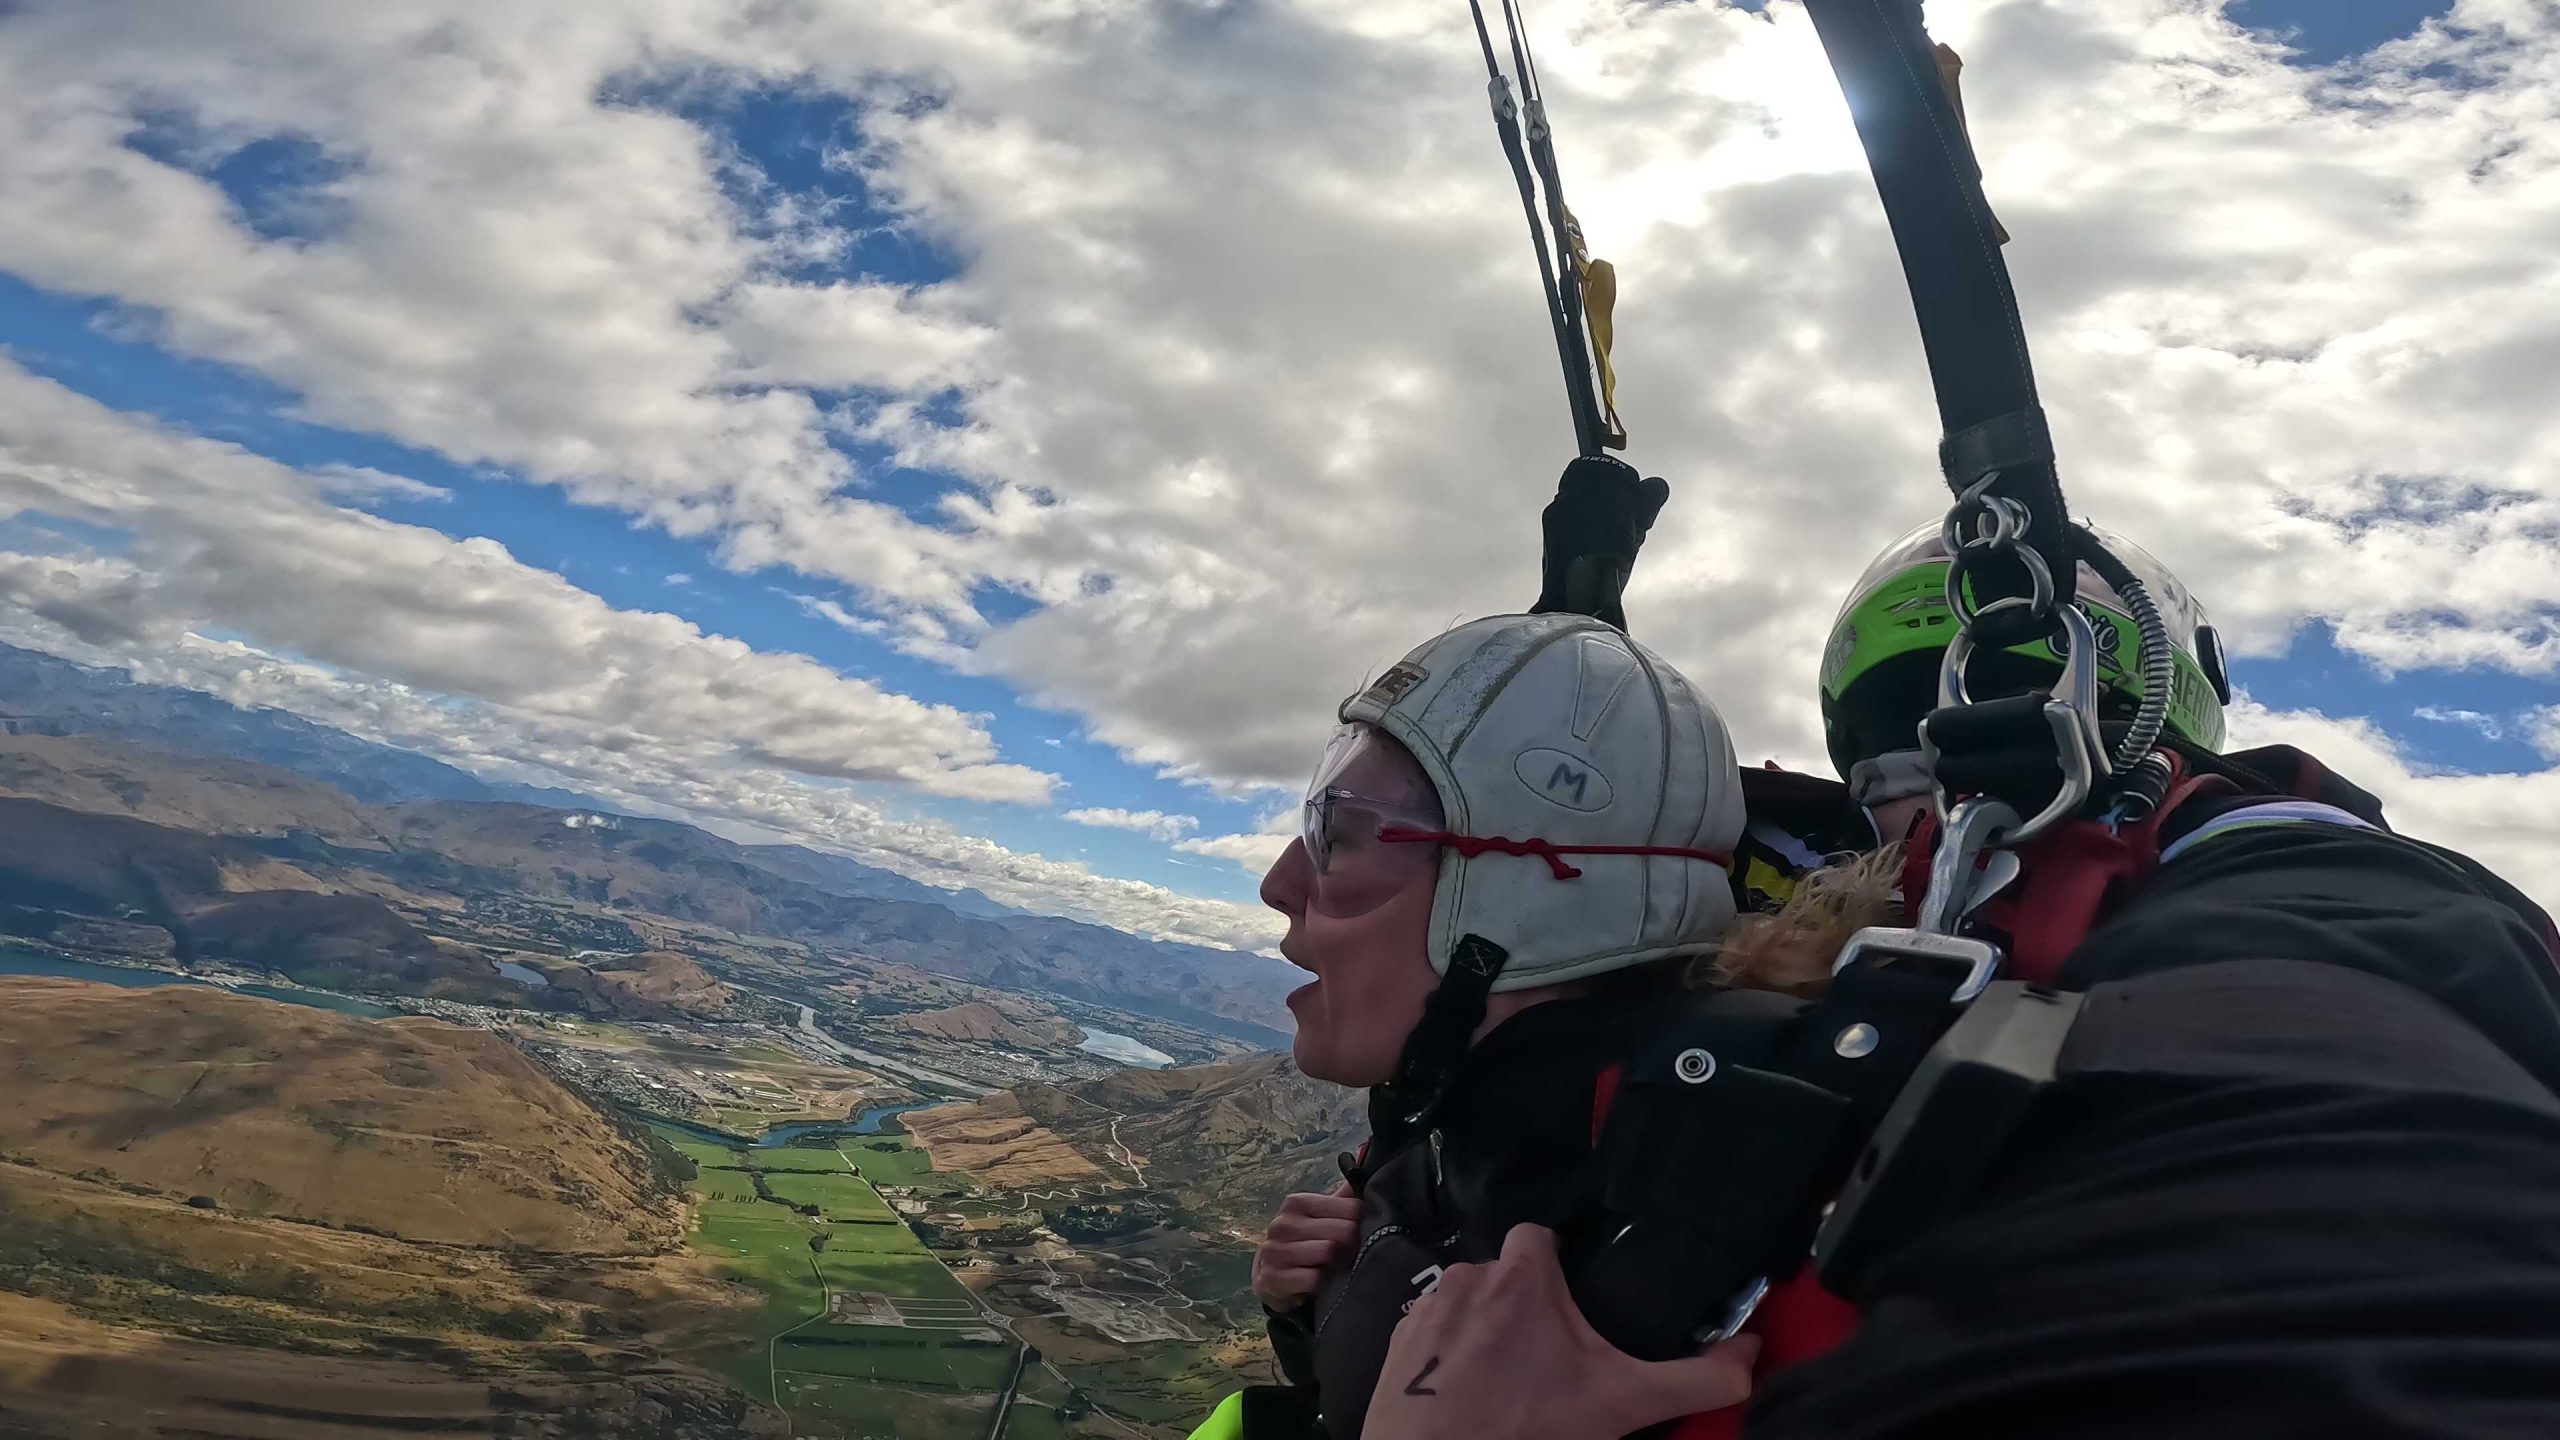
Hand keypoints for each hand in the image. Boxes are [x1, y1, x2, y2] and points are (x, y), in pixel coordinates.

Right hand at [1252, 1180, 1360, 1310]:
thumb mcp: (1320, 1217)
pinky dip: (1323, 1283)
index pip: (1350, 1208)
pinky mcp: (1273, 1278)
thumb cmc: (1304, 1242)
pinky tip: (1322, 1283)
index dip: (1363, 1223)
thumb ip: (1343, 1197)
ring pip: (1328, 1253)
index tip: (1364, 1233)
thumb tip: (1366, 1162)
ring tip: (1339, 1267)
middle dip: (1354, 1245)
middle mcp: (1283, 1224)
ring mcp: (1275, 1251)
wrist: (1271, 1275)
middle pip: (1342, 1231)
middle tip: (1355, 1254)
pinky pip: (1313, 1279)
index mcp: (1297, 1204)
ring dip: (1339, 1264)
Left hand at [1363, 1224, 1758, 1439]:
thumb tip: (1752, 1354)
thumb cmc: (1525, 1428)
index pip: (1541, 1235)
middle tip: (1546, 1362)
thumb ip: (1694, 1378)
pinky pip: (1430, 1331)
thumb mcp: (1622, 1404)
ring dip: (1484, 1330)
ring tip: (1504, 1381)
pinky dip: (1446, 1355)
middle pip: (1506, 1274)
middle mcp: (1467, 1276)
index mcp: (1521, 1275)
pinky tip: (1464, 1393)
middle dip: (1524, 1308)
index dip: (1558, 1264)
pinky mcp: (1396, 1342)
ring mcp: (1424, 1308)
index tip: (1573, 1305)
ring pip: (1467, 1302)